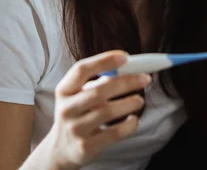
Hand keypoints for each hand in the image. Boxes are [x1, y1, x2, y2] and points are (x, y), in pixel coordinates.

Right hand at [45, 50, 150, 169]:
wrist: (61, 149)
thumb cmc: (78, 114)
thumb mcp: (79, 95)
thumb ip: (99, 81)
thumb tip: (129, 68)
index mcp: (64, 90)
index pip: (81, 69)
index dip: (103, 61)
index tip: (125, 57)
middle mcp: (66, 109)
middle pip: (99, 91)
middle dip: (126, 82)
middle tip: (145, 78)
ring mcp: (75, 129)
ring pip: (108, 112)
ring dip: (129, 103)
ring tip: (139, 100)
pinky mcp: (85, 147)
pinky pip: (114, 133)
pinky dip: (129, 125)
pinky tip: (134, 119)